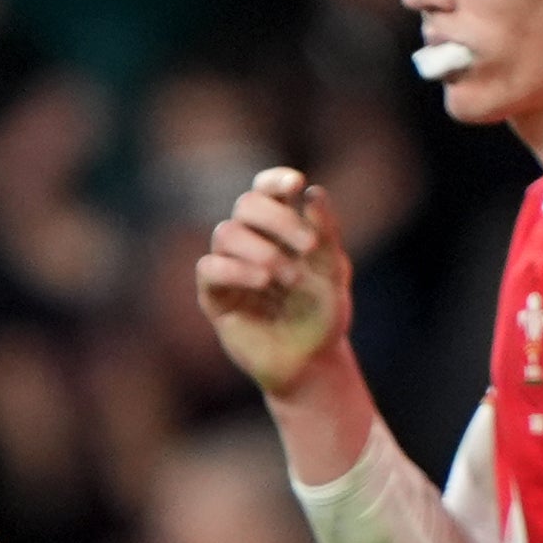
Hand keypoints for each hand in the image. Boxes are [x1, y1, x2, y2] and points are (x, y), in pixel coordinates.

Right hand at [195, 168, 355, 398]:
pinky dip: (236, 269)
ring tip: (289, 278)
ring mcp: (230, 267)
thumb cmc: (323, 315)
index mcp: (279, 229)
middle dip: (277, 218)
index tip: (295, 184)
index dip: (274, 180)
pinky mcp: (214, 297)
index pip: (265, 189)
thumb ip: (326, 232)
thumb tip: (312, 192)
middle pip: (245, 204)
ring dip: (262, 250)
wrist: (312, 363)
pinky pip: (209, 268)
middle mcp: (250, 242)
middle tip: (309, 246)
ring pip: (225, 233)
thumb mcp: (333, 271)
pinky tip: (262, 281)